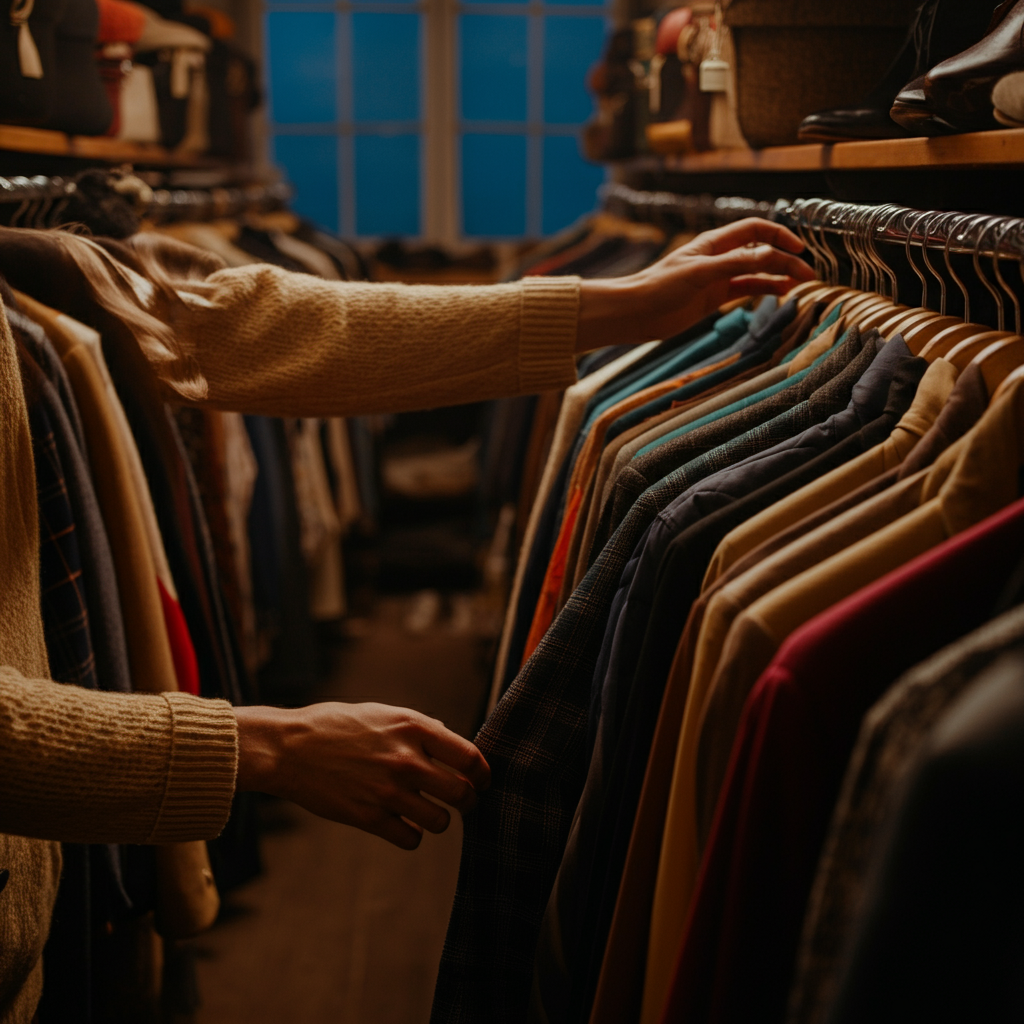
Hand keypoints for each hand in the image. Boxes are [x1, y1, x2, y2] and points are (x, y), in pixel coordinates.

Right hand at [234, 702, 490, 849]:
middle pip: (462, 793)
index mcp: (412, 728)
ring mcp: (387, 791)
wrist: (288, 748)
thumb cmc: (336, 725)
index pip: (469, 757)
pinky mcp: (368, 817)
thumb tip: (453, 741)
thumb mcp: (382, 713)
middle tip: (463, 801)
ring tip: (427, 812)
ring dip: (438, 819)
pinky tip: (402, 824)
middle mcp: (405, 759)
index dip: (484, 773)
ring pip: (441, 822)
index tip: (483, 780)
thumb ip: (420, 728)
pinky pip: (411, 839)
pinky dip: (411, 835)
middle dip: (468, 800)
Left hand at [576, 218, 815, 351]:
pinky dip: (764, 289)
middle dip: (785, 258)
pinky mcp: (714, 297)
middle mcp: (719, 257)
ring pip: (756, 271)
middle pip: (760, 250)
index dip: (778, 236)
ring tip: (800, 284)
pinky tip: (780, 293)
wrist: (637, 312)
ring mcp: (718, 277)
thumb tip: (772, 257)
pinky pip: (746, 289)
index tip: (797, 250)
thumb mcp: (701, 272)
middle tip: (807, 274)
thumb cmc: (660, 286)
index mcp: (714, 243)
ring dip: (778, 275)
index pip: (755, 230)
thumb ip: (736, 263)